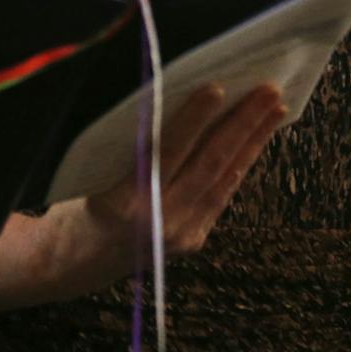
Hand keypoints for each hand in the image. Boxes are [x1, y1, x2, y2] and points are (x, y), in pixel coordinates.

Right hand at [69, 82, 284, 282]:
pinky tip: (256, 141)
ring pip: (224, 180)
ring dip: (252, 141)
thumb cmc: (78, 204)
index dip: (193, 119)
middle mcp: (157, 221)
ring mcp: (179, 235)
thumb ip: (130, 147)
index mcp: (124, 202)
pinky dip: (239, 165)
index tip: (216, 87)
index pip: (166, 152)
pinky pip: (221, 196)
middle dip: (242, 123)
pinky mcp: (192, 241)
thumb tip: (168, 100)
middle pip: (209, 164)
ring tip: (274, 108)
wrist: (76, 263)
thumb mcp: (94, 172)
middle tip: (267, 89)